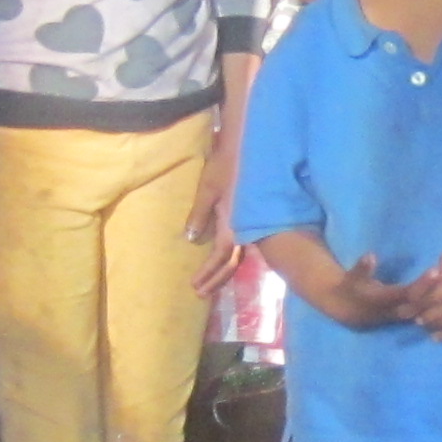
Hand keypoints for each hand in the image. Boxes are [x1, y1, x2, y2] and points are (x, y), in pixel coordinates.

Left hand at [186, 157, 245, 296]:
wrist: (249, 149)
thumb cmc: (226, 167)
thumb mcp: (208, 189)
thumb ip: (199, 215)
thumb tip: (191, 238)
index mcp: (233, 226)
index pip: (220, 259)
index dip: (208, 275)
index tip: (195, 288)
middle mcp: (244, 230)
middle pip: (231, 263)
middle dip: (216, 279)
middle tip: (201, 293)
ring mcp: (250, 223)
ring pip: (238, 254)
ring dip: (223, 269)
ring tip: (211, 280)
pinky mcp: (250, 215)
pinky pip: (242, 243)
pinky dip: (230, 255)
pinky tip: (224, 255)